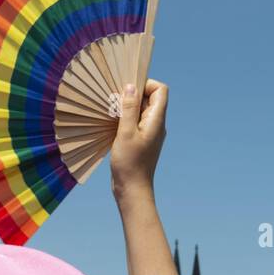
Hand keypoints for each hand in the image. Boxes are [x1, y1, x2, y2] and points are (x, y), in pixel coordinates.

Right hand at [111, 79, 167, 203]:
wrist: (132, 190)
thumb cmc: (130, 163)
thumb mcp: (126, 132)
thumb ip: (129, 108)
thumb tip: (131, 86)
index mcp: (157, 120)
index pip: (160, 90)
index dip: (145, 84)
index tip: (128, 91)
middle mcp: (156, 124)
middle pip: (150, 98)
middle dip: (133, 95)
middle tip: (116, 103)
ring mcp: (149, 133)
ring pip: (141, 110)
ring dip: (127, 108)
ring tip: (113, 116)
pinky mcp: (141, 141)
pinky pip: (136, 122)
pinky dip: (125, 119)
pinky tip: (113, 127)